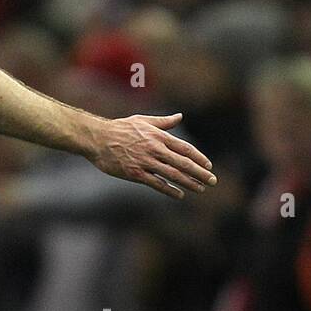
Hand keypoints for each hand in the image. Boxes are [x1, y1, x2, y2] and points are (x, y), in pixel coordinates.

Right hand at [87, 112, 215, 198]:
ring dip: (189, 182)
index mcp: (158, 136)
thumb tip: (179, 116)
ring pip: (172, 174)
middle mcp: (154, 148)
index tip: (208, 166)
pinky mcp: (135, 173)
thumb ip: (163, 121)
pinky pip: (156, 183)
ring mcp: (145, 161)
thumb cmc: (119, 128)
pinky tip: (179, 194)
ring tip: (201, 189)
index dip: (199, 158)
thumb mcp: (143, 121)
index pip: (184, 148)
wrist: (97, 138)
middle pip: (183, 162)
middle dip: (199, 173)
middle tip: (212, 181)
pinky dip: (169, 189)